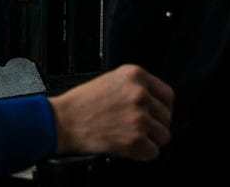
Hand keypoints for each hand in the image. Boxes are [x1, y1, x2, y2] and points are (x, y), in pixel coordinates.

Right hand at [48, 64, 172, 160]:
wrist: (62, 121)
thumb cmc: (81, 103)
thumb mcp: (111, 80)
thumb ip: (135, 86)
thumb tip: (155, 102)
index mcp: (135, 75)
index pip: (168, 94)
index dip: (162, 107)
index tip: (156, 114)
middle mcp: (140, 94)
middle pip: (167, 117)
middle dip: (155, 125)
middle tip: (137, 128)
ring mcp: (139, 117)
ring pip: (163, 136)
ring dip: (150, 140)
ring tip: (131, 137)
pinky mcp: (135, 139)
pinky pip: (153, 152)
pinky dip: (142, 154)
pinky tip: (128, 147)